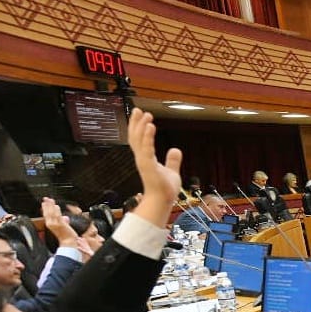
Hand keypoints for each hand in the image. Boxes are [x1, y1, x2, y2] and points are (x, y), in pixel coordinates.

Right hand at [41, 197, 77, 247]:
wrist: (69, 243)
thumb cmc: (67, 236)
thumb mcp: (64, 227)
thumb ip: (64, 222)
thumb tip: (65, 217)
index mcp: (50, 225)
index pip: (46, 215)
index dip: (45, 208)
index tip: (44, 202)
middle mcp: (51, 224)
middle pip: (47, 212)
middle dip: (46, 205)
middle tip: (45, 198)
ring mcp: (55, 224)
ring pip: (51, 213)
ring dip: (50, 205)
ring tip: (49, 200)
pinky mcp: (60, 224)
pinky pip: (57, 216)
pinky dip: (56, 210)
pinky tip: (56, 206)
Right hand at [125, 108, 182, 230]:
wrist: (163, 201)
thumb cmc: (165, 189)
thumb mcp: (171, 171)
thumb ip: (172, 160)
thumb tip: (175, 150)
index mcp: (146, 158)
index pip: (139, 139)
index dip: (138, 126)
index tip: (141, 115)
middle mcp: (142, 158)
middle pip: (135, 137)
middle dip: (136, 123)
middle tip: (138, 110)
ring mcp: (144, 161)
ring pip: (139, 140)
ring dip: (142, 126)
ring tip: (147, 115)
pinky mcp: (148, 166)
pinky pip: (146, 149)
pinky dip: (147, 137)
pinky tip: (150, 127)